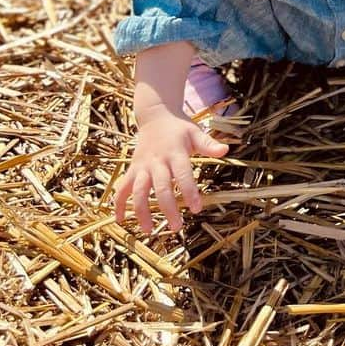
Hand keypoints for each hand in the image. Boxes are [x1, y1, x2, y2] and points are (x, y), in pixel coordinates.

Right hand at [114, 108, 229, 234]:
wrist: (155, 115)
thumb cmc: (179, 127)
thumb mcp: (195, 132)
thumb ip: (208, 144)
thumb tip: (226, 150)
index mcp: (175, 152)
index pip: (183, 174)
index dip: (190, 192)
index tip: (197, 209)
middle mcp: (157, 161)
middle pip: (161, 187)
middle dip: (168, 208)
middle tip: (177, 227)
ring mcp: (142, 166)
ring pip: (138, 191)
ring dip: (142, 211)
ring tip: (149, 230)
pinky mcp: (132, 169)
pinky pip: (122, 188)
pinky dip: (118, 203)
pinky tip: (120, 220)